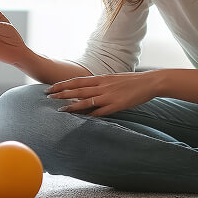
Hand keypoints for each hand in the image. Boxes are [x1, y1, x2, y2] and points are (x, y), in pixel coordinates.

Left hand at [45, 71, 159, 116]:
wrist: (149, 82)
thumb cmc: (131, 81)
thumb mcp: (113, 79)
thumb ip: (100, 84)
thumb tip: (89, 89)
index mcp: (101, 78)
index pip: (77, 81)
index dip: (63, 84)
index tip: (51, 87)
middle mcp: (102, 86)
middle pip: (77, 90)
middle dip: (61, 93)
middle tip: (47, 96)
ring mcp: (109, 96)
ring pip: (86, 101)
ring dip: (72, 106)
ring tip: (60, 110)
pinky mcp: (117, 105)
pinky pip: (100, 112)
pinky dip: (90, 115)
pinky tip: (80, 119)